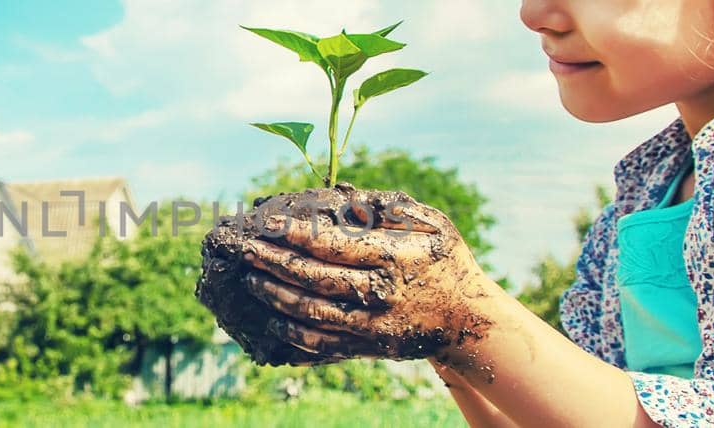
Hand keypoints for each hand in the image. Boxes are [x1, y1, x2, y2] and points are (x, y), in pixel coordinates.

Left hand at [241, 194, 497, 362]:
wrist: (469, 321)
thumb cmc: (447, 262)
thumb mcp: (433, 224)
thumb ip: (391, 208)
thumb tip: (347, 196)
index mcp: (392, 258)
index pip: (333, 245)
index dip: (295, 235)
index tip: (267, 224)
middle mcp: (379, 293)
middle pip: (313, 279)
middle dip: (273, 262)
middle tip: (244, 249)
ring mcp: (372, 324)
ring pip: (311, 313)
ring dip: (275, 296)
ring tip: (252, 278)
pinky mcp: (368, 347)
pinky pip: (323, 344)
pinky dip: (294, 333)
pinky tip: (273, 318)